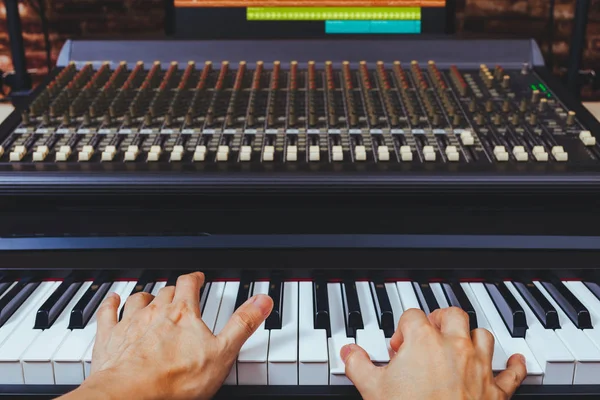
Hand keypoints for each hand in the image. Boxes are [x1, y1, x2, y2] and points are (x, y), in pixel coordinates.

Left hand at [62, 272, 272, 399]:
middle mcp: (155, 312)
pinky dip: (109, 304)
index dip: (194, 278)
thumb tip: (263, 301)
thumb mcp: (222, 353)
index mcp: (183, 313)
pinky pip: (107, 313)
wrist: (132, 396)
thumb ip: (242, 324)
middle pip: (164, 292)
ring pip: (138, 299)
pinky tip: (112, 301)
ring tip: (148, 296)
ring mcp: (130, 323)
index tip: (197, 277)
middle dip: (172, 291)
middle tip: (178, 293)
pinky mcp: (110, 339)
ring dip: (144, 296)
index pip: (188, 284)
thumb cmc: (176, 379)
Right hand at [341, 307, 526, 399]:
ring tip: (458, 343)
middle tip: (427, 334)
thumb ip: (358, 365)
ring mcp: (478, 367)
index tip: (397, 346)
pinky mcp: (495, 391)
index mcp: (424, 341)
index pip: (412, 316)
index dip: (401, 329)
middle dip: (438, 320)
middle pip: (452, 315)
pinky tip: (514, 361)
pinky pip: (512, 372)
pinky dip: (513, 365)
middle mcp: (454, 347)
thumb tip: (348, 352)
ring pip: (482, 335)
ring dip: (471, 336)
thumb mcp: (373, 389)